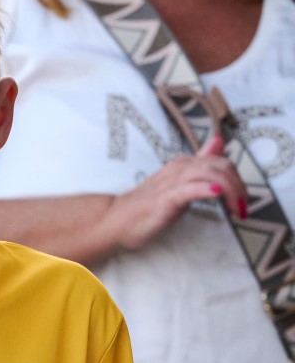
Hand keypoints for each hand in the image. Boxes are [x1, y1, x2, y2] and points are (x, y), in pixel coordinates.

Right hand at [110, 133, 246, 250]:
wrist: (116, 220)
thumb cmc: (147, 206)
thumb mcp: (180, 184)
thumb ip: (200, 165)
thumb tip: (218, 141)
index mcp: (185, 164)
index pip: (221, 163)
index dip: (238, 180)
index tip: (243, 202)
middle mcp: (181, 167)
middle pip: (221, 166)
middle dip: (239, 187)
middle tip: (245, 209)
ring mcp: (173, 182)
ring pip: (211, 175)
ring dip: (230, 191)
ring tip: (238, 209)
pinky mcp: (165, 198)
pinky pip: (190, 189)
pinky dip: (206, 188)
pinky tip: (217, 193)